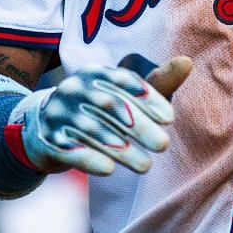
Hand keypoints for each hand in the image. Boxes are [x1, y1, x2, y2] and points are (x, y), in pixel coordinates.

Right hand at [12, 56, 191, 176]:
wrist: (45, 129)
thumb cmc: (98, 110)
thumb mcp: (124, 95)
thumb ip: (156, 83)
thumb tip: (188, 62)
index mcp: (95, 72)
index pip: (124, 82)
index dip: (148, 98)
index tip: (169, 119)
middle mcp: (74, 87)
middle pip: (110, 106)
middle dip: (140, 127)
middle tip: (164, 145)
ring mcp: (57, 112)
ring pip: (92, 130)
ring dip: (121, 149)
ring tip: (145, 166)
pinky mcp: (46, 138)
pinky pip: (69, 148)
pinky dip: (90, 159)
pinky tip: (110, 170)